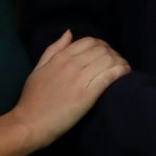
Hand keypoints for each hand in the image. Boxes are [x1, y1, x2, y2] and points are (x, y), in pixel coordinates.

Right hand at [11, 31, 129, 149]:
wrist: (30, 123)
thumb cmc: (33, 98)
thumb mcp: (38, 68)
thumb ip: (53, 49)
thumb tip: (69, 32)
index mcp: (60, 57)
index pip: (89, 41)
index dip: (102, 45)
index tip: (107, 54)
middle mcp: (71, 64)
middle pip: (102, 49)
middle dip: (113, 53)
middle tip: (117, 63)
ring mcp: (79, 79)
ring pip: (108, 60)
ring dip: (120, 62)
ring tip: (124, 69)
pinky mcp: (87, 95)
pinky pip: (109, 76)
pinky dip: (121, 71)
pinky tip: (125, 74)